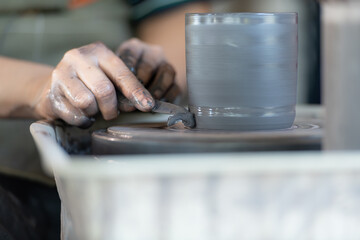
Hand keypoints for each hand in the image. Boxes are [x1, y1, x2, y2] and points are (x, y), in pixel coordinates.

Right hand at [34, 39, 177, 126]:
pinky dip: (82, 120)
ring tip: (93, 110)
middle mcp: (78, 57)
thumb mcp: (108, 77)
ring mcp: (61, 73)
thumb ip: (124, 87)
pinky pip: (74, 114)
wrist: (53, 88)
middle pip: (104, 90)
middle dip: (112, 108)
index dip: (136, 92)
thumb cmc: (89, 84)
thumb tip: (144, 104)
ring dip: (94, 113)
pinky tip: (81, 115)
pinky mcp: (50, 93)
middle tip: (112, 113)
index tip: (147, 106)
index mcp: (98, 51)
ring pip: (86, 102)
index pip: (122, 74)